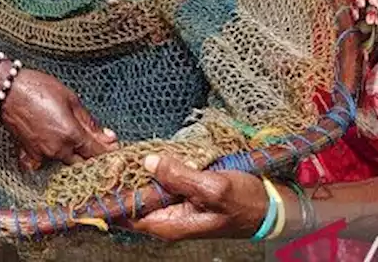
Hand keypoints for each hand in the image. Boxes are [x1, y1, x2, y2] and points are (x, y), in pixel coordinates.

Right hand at [0, 67, 117, 168]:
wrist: (6, 90)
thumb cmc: (38, 88)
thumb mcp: (71, 99)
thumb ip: (90, 122)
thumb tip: (108, 136)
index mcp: (70, 135)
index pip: (97, 153)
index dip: (109, 152)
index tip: (116, 149)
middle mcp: (57, 150)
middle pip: (83, 163)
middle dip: (93, 156)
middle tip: (99, 144)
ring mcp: (42, 155)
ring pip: (66, 163)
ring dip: (75, 156)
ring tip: (77, 140)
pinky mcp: (29, 155)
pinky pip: (45, 163)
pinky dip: (52, 158)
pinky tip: (54, 147)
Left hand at [120, 156, 268, 240]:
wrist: (270, 206)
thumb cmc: (245, 202)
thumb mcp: (214, 187)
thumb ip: (180, 176)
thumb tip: (149, 163)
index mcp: (170, 224)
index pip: (127, 215)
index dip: (113, 194)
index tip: (106, 170)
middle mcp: (169, 219)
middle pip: (134, 200)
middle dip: (123, 179)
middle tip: (113, 154)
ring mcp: (177, 207)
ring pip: (148, 189)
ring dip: (139, 171)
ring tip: (125, 152)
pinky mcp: (185, 195)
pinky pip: (163, 183)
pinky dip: (156, 169)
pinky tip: (150, 155)